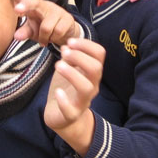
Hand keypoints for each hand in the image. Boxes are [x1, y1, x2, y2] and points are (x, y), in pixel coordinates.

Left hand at [0, 0, 78, 46]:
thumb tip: (16, 36)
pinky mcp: (67, 18)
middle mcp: (44, 5)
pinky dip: (54, 39)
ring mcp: (57, 10)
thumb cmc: (45, 29)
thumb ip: (24, 32)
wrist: (67, 32)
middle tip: (18, 9)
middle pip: (34, 2)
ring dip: (44, 37)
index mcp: (32, 6)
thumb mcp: (33, 31)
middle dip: (25, 5)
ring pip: (46, 27)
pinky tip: (55, 38)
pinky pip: (57, 32)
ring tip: (45, 39)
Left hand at [44, 38, 102, 155]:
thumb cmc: (66, 88)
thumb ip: (70, 57)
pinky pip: (71, 109)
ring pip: (86, 88)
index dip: (86, 45)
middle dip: (79, 57)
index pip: (100, 54)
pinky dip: (64, 100)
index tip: (70, 41)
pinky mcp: (71, 114)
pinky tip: (57, 92)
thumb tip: (68, 45)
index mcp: (92, 73)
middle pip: (96, 69)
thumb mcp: (69, 69)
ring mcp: (82, 101)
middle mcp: (91, 86)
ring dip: (72, 74)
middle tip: (63, 53)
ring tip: (57, 65)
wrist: (61, 116)